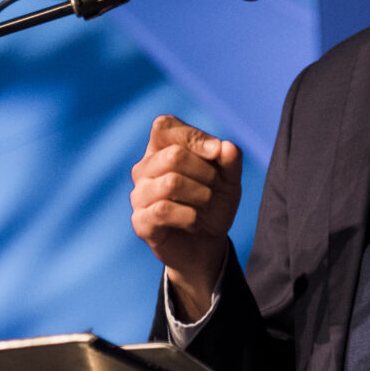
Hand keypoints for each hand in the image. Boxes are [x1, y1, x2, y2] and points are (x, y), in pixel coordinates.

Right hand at [131, 115, 242, 314]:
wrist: (207, 245)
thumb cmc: (213, 204)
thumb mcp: (230, 180)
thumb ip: (230, 161)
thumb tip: (226, 146)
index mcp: (160, 148)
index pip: (164, 126)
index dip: (193, 136)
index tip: (217, 152)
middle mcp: (144, 168)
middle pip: (174, 155)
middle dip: (206, 172)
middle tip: (215, 187)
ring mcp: (139, 195)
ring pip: (171, 183)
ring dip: (201, 195)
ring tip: (205, 204)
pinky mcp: (140, 221)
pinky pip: (164, 210)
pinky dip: (190, 217)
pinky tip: (194, 222)